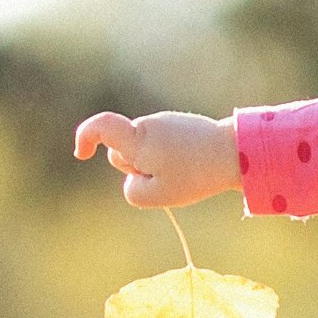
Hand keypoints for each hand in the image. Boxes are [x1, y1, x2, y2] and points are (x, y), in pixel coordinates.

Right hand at [71, 109, 239, 210]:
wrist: (235, 153)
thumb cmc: (195, 175)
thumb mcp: (157, 195)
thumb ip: (132, 190)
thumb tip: (133, 178)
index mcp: (138, 139)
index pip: (101, 126)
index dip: (85, 137)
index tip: (82, 154)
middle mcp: (148, 124)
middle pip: (122, 150)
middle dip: (133, 167)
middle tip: (165, 178)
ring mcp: (164, 122)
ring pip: (143, 150)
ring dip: (153, 165)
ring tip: (182, 172)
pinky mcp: (179, 125)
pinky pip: (160, 147)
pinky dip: (167, 159)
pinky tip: (189, 166)